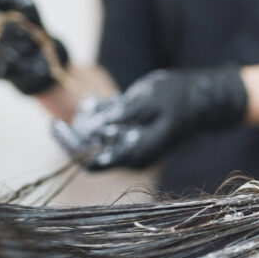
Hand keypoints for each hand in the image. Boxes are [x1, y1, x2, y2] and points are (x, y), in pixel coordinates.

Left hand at [51, 67, 246, 169]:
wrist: (204, 99)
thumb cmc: (179, 96)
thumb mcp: (148, 99)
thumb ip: (120, 115)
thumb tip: (93, 129)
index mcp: (136, 152)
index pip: (93, 160)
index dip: (70, 145)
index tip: (54, 125)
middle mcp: (132, 155)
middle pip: (91, 150)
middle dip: (81, 127)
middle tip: (88, 103)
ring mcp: (133, 147)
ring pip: (97, 139)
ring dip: (90, 120)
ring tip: (96, 101)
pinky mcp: (134, 136)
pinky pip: (108, 132)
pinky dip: (101, 117)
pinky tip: (104, 102)